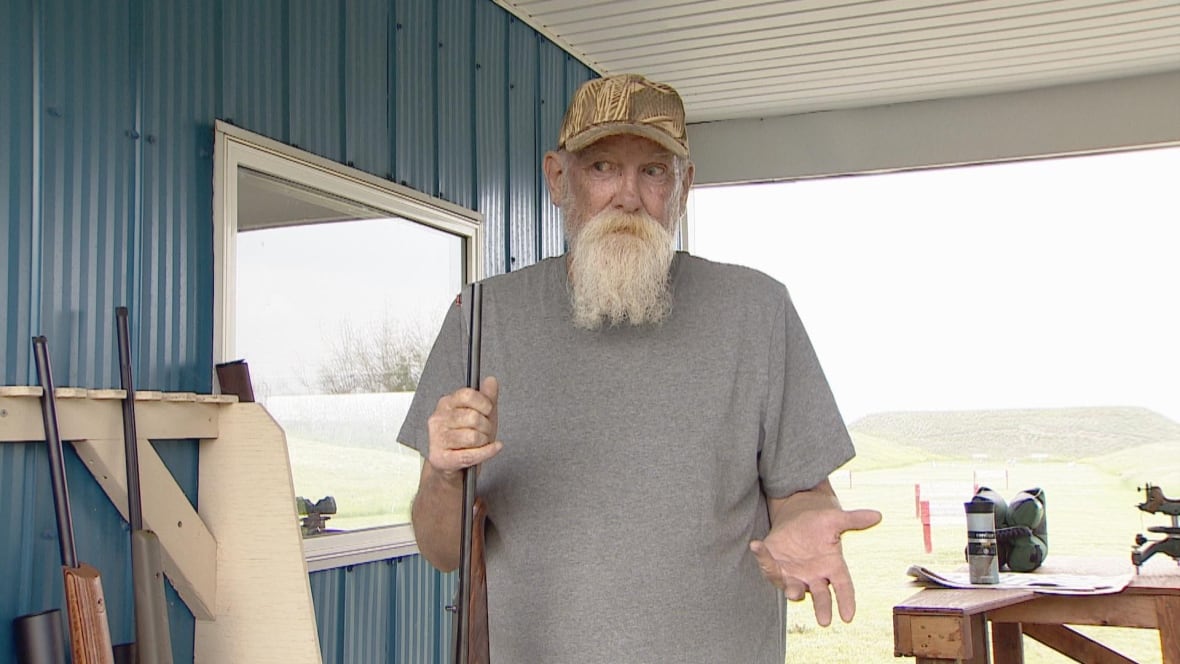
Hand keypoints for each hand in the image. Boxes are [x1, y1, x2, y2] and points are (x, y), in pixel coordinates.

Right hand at [425, 376, 502, 479]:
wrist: (453, 464)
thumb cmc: (466, 438)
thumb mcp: (481, 414)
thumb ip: (487, 397)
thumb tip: (491, 380)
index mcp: (446, 403)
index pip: (466, 395)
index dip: (484, 403)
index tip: (488, 410)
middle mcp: (438, 419)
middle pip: (472, 417)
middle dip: (486, 426)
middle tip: (484, 431)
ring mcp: (437, 438)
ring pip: (472, 437)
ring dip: (484, 442)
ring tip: (480, 443)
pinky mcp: (440, 458)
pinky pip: (470, 455)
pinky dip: (487, 452)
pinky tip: (493, 448)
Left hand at [750, 506, 880, 625]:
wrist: (797, 518)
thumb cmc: (820, 524)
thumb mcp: (835, 520)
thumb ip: (854, 520)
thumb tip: (878, 515)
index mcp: (833, 566)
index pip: (844, 587)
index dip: (846, 602)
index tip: (848, 617)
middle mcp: (814, 576)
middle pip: (821, 596)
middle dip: (822, 608)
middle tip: (824, 621)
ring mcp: (794, 574)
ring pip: (793, 587)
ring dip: (792, 590)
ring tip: (792, 592)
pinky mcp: (775, 566)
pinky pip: (768, 565)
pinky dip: (762, 557)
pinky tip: (756, 545)